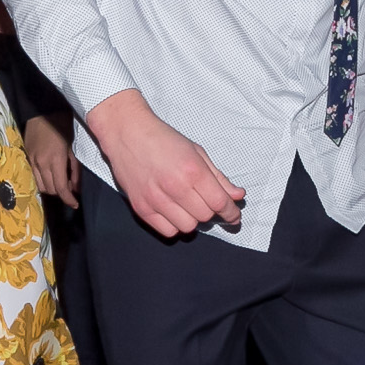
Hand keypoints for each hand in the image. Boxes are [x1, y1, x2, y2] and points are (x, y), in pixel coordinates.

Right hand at [22, 116, 78, 207]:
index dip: (68, 199)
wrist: (42, 112)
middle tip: (69, 187)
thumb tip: (76, 188)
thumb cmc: (62, 127)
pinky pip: (34, 176)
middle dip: (61, 193)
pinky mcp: (26, 157)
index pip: (60, 188)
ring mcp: (32, 160)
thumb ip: (75, 170)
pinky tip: (50, 174)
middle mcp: (41, 163)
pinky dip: (43, 180)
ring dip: (51, 188)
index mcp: (55, 160)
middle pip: (50, 190)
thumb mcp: (73, 149)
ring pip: (40, 185)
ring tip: (60, 181)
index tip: (75, 204)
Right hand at [83, 90, 243, 237]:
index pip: (220, 203)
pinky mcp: (141, 208)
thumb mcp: (196, 152)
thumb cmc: (162, 140)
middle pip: (205, 216)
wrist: (127, 133)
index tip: (233, 216)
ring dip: (193, 219)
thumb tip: (237, 196)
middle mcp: (175, 187)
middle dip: (211, 211)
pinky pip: (167, 231)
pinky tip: (173, 211)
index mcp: (192, 170)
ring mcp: (156, 199)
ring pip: (188, 227)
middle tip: (206, 202)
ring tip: (188, 205)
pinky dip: (174, 225)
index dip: (231, 213)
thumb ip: (218, 177)